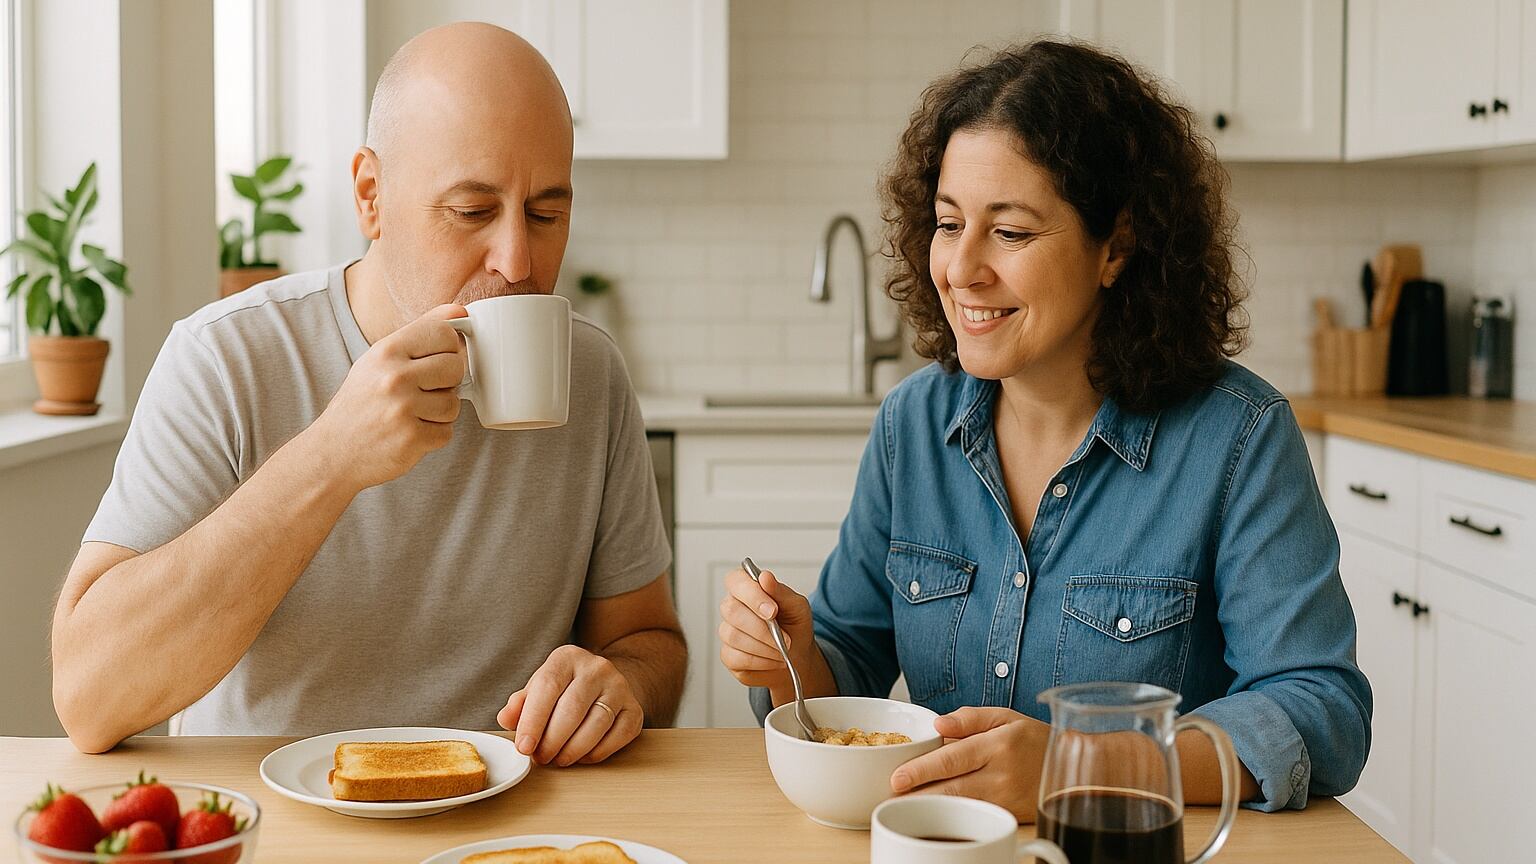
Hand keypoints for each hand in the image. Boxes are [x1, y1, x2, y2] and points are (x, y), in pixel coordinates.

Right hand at [302, 304, 467, 489]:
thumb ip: (420, 332)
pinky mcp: (411, 439)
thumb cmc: (361, 402)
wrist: (331, 452)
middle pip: (456, 367)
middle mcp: (394, 377)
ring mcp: (403, 409)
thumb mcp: (380, 359)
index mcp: (386, 351)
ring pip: (454, 403)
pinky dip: (433, 435)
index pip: (445, 332)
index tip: (436, 359)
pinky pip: (447, 432)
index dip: (448, 348)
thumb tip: (460, 310)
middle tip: (423, 391)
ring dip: (440, 412)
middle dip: (447, 382)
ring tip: (412, 414)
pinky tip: (410, 432)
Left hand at [496, 645, 643, 765]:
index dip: (533, 721)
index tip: (524, 747)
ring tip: (558, 759)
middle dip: (552, 741)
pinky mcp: (635, 709)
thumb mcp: (539, 688)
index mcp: (568, 658)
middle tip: (541, 758)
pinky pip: (616, 737)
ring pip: (596, 725)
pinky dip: (596, 753)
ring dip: (572, 751)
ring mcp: (620, 687)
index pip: (547, 687)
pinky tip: (581, 756)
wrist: (605, 683)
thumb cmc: (564, 689)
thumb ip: (520, 704)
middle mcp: (597, 668)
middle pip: (572, 709)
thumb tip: (505, 718)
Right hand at [717, 566, 818, 695]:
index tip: (772, 611)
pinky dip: (761, 661)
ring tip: (783, 650)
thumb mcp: (797, 606)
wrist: (799, 656)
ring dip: (765, 646)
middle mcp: (732, 607)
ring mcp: (727, 631)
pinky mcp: (728, 656)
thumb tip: (765, 577)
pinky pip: (736, 658)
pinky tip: (774, 659)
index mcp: (746, 587)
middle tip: (785, 637)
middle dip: (762, 628)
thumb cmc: (795, 626)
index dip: (752, 595)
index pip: (735, 581)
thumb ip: (781, 592)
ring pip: (734, 636)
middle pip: (731, 610)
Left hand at [891, 707, 1050, 822]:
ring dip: (930, 807)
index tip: (897, 778)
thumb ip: (969, 718)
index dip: (921, 770)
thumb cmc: (1034, 740)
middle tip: (890, 796)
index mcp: (998, 744)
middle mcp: (1001, 774)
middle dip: (917, 794)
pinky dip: (953, 816)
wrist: (1073, 768)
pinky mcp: (1009, 816)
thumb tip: (938, 725)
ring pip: (961, 806)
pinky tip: (935, 814)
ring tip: (905, 805)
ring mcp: (1006, 799)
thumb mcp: (1005, 716)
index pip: (951, 758)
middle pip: (952, 788)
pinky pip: (975, 816)